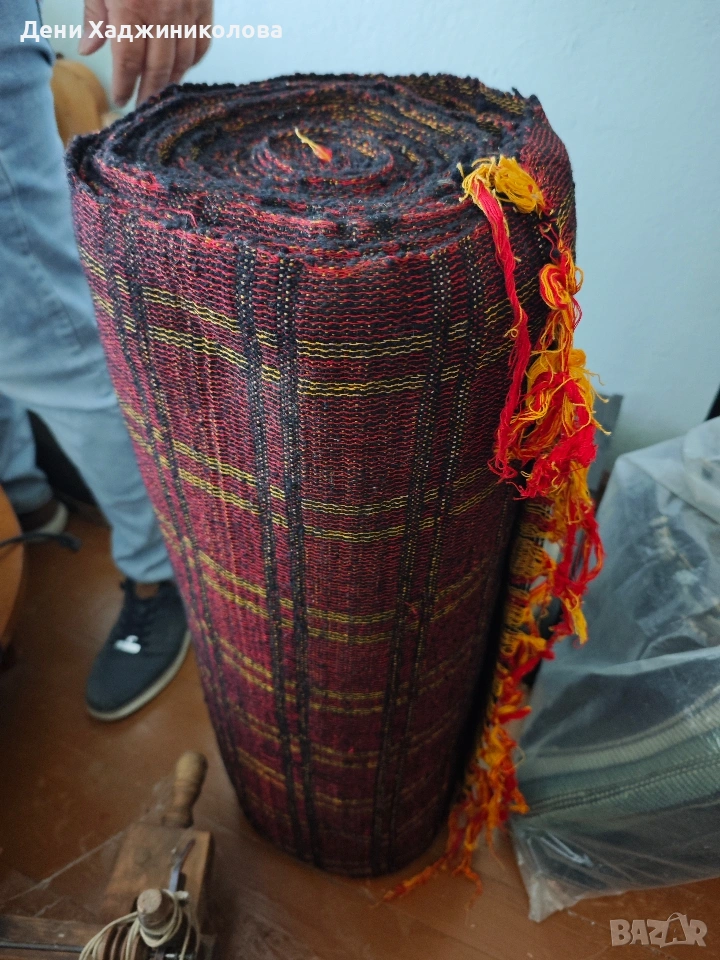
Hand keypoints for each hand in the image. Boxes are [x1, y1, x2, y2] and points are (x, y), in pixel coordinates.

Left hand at [79, 0, 212, 106]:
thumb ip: (94, 15)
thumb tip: (88, 48)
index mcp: (132, 10)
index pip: (128, 62)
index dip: (124, 85)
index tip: (120, 99)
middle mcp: (162, 15)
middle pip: (158, 68)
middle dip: (148, 92)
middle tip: (142, 107)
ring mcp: (187, 10)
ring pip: (182, 60)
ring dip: (171, 81)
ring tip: (160, 92)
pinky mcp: (204, 4)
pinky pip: (202, 42)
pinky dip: (193, 60)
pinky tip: (182, 67)